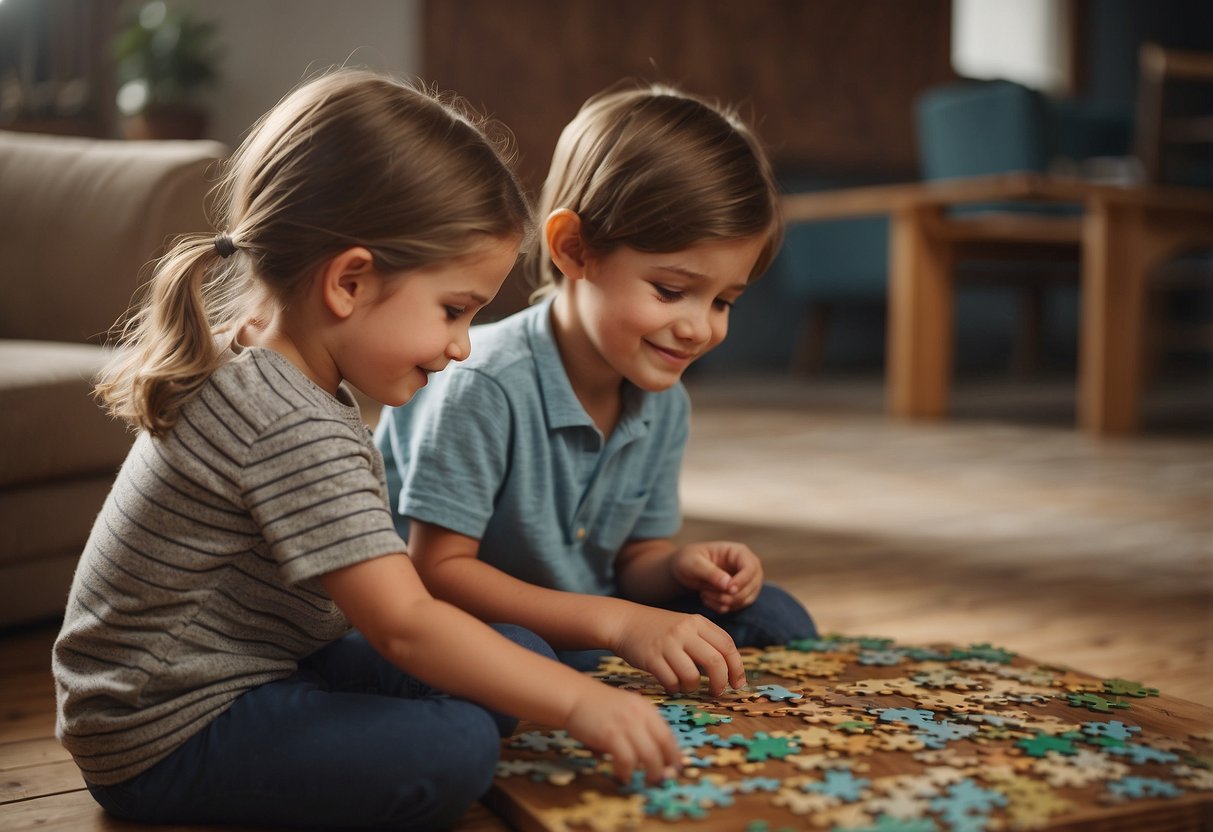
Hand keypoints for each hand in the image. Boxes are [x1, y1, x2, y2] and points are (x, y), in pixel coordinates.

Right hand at [563, 680, 681, 783]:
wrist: (575, 697)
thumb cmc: (600, 708)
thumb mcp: (627, 710)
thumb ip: (641, 727)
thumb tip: (654, 757)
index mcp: (646, 709)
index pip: (668, 734)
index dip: (674, 754)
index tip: (675, 767)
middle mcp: (639, 715)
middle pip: (662, 746)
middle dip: (665, 766)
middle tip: (662, 778)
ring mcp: (625, 724)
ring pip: (648, 755)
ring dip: (650, 772)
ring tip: (645, 781)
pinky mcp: (610, 734)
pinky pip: (626, 759)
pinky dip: (627, 771)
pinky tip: (623, 775)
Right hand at [609, 605, 746, 695]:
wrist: (625, 622)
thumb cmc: (660, 630)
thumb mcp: (686, 626)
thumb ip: (706, 641)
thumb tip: (730, 670)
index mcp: (697, 621)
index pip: (727, 646)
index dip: (737, 668)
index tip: (737, 683)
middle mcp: (685, 630)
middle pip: (715, 662)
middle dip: (720, 683)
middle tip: (717, 692)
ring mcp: (668, 644)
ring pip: (693, 676)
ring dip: (693, 687)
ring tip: (686, 685)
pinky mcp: (652, 658)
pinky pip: (672, 682)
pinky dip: (675, 688)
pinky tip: (671, 683)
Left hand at [670, 541, 763, 614]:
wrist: (684, 570)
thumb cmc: (688, 561)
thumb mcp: (693, 564)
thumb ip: (710, 572)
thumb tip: (728, 585)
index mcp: (739, 552)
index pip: (751, 568)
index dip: (742, 581)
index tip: (728, 590)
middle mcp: (748, 567)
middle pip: (752, 586)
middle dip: (729, 595)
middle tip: (705, 593)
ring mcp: (746, 582)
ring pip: (745, 599)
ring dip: (723, 602)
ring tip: (703, 594)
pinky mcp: (741, 595)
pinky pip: (737, 607)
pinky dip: (722, 607)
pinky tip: (706, 599)